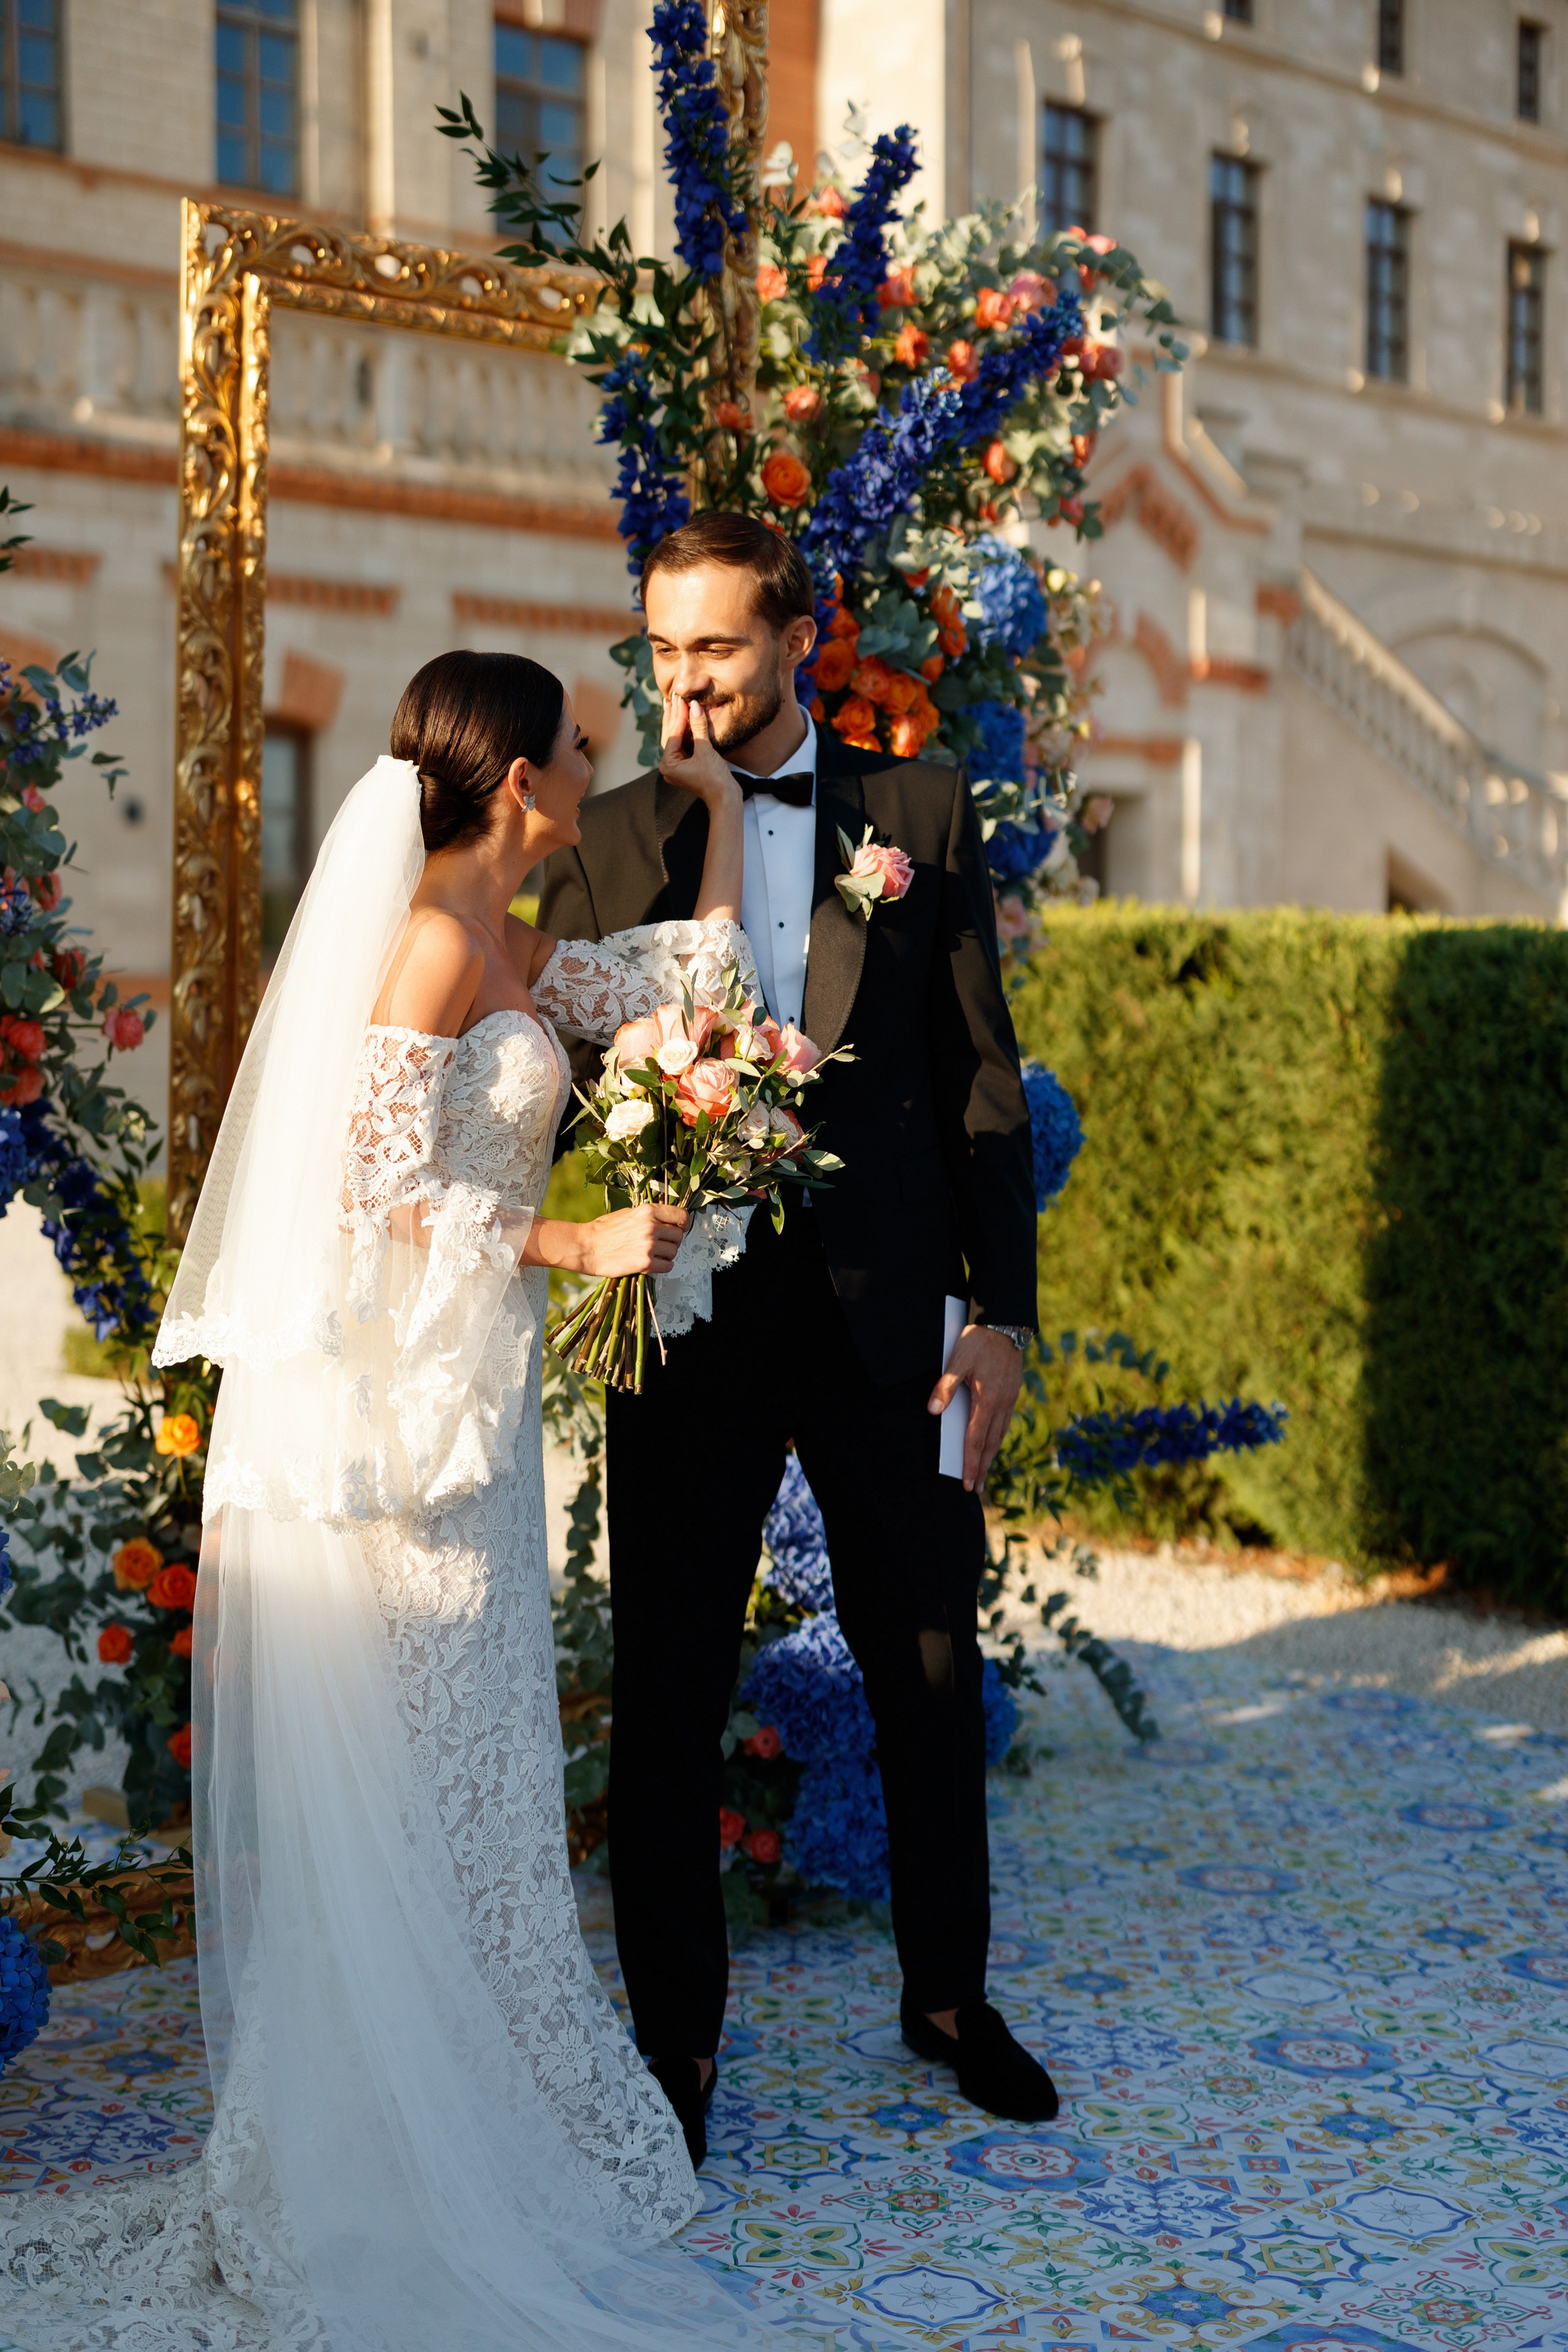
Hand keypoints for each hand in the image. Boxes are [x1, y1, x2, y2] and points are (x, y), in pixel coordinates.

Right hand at [575, 1202, 688, 1277]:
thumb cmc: (604, 1230)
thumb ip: (649, 1216)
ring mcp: (649, 1245)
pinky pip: (668, 1266)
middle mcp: (651, 1226)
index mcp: (648, 1211)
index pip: (681, 1216)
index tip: (680, 1229)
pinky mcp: (646, 1263)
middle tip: (661, 1244)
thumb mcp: (628, 1213)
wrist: (587, 1247)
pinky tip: (652, 1263)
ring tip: (653, 1254)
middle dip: (672, 1241)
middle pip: (679, 1236)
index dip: (683, 1224)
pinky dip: (663, 1266)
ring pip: (674, 1251)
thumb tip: (666, 1221)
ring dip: (667, 1254)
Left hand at [659, 692, 740, 811]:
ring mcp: (677, 767)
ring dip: (677, 722)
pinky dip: (684, 731)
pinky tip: (684, 719)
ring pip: (675, 739)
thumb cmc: (715, 779)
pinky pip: (683, 744)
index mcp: (668, 764)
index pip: (672, 734)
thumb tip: (693, 706)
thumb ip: (698, 727)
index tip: (681, 699)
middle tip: (673, 697)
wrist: (725, 799)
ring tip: (674, 704)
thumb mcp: (705, 751)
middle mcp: (669, 766)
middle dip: (673, 716)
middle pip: (670, 735)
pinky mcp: (686, 766)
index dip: (678, 715)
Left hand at [927, 1325, 1023, 1493]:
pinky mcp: (1013, 1392)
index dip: (970, 1463)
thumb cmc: (978, 1342)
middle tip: (975, 1488)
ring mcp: (1010, 1399)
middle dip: (982, 1467)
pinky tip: (992, 1442)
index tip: (966, 1483)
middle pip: (990, 1443)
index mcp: (988, 1400)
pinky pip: (1005, 1422)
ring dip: (990, 1455)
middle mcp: (1002, 1404)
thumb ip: (944, 1387)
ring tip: (983, 1471)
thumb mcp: (957, 1361)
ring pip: (1000, 1434)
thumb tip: (933, 1410)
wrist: (1006, 1323)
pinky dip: (997, 1438)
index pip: (975, 1439)